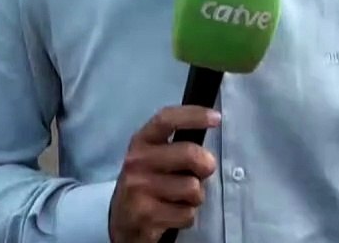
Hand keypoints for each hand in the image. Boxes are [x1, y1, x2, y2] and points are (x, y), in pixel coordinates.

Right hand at [108, 106, 219, 242]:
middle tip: (204, 172)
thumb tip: (209, 147)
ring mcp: (139, 189)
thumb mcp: (154, 158)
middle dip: (206, 165)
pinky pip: (187, 214)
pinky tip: (172, 215)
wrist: (121, 222)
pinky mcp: (145, 215)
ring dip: (195, 197)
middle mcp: (137, 162)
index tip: (217, 118)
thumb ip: (178, 147)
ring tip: (180, 198)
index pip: (166, 120)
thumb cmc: (147, 183)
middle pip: (189, 154)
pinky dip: (187, 216)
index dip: (193, 115)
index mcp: (141, 141)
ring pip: (193, 188)